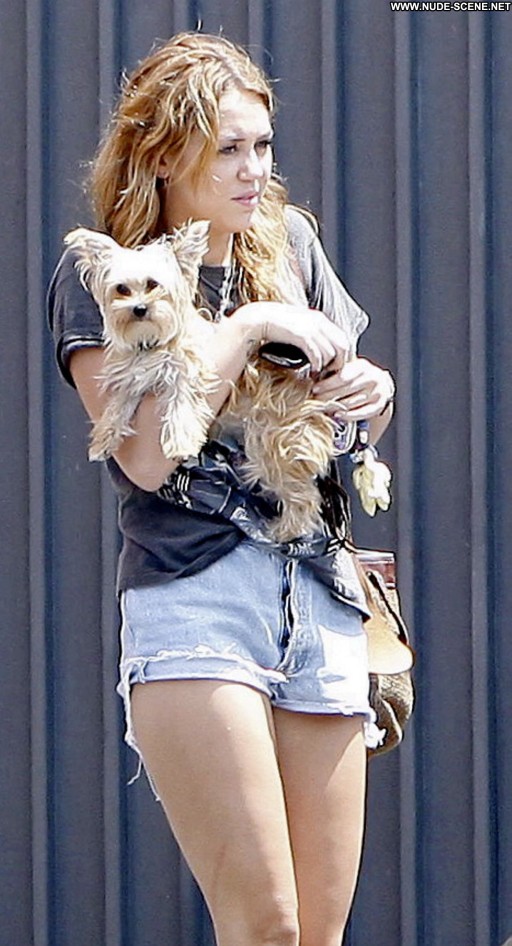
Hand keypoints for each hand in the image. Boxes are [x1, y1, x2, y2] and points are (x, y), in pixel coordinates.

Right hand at [235, 301, 350, 372]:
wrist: (257, 318)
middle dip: (339, 364)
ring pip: (332, 353)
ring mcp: (311, 328)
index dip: (341, 356)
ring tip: (318, 375)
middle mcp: (319, 322)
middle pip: (343, 346)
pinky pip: (318, 355)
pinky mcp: (302, 336)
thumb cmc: (275, 325)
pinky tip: (311, 372)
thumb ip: (312, 335)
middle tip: (330, 375)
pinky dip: (317, 366)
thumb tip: (321, 351)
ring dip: (327, 368)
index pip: (343, 339)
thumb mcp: (299, 327)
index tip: (333, 368)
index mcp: (320, 319)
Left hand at [313, 355, 394, 419]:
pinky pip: (361, 413)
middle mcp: (372, 378)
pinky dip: (348, 415)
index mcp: (362, 367)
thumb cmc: (358, 377)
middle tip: (315, 400)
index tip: (315, 389)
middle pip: (346, 390)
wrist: (380, 385)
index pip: (342, 376)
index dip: (327, 384)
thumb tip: (314, 376)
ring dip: (335, 406)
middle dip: (328, 396)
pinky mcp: (378, 406)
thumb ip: (335, 371)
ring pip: (352, 402)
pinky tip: (338, 415)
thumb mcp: (349, 369)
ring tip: (323, 407)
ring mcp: (377, 393)